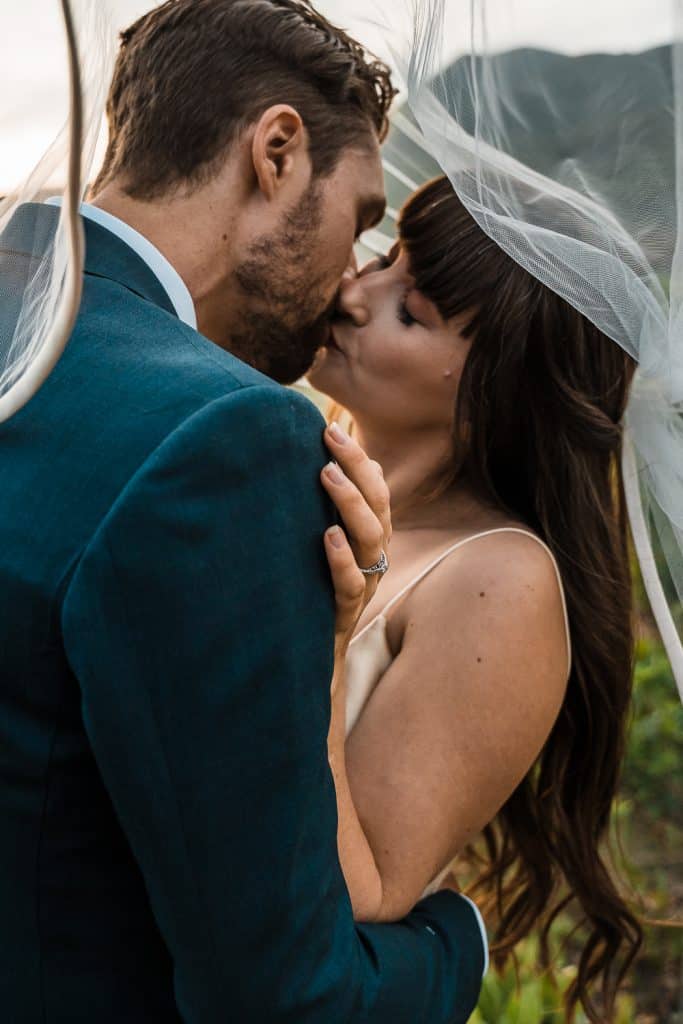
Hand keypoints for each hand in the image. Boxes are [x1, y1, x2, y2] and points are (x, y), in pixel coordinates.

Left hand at [321, 422, 390, 654]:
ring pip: (372, 539)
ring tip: (326, 475)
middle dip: (357, 468)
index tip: (329, 428)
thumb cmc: (312, 592)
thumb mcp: (318, 548)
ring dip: (351, 503)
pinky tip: (328, 537)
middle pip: (379, 506)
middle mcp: (373, 557)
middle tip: (330, 439)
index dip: (359, 459)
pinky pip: (352, 585)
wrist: (307, 660)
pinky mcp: (344, 614)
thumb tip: (310, 464)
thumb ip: (320, 512)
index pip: (376, 489)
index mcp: (369, 537)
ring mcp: (364, 585)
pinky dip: (342, 560)